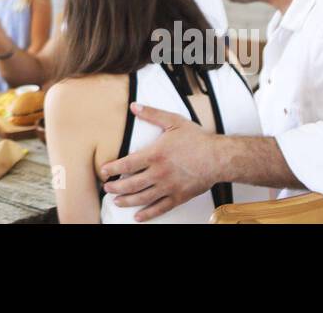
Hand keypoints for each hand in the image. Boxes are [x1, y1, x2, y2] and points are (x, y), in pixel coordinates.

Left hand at [98, 104, 220, 221]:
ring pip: (142, 198)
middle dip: (115, 188)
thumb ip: (152, 114)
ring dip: (127, 201)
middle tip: (106, 188)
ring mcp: (168, 187)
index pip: (126, 165)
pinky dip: (148, 214)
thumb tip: (134, 106)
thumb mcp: (173, 121)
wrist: (218, 158)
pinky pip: (160, 208)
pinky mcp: (179, 197)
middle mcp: (159, 173)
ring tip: (116, 201)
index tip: (103, 171)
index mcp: (155, 155)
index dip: (112, 169)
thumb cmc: (196, 139)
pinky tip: (138, 216)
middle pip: (131, 184)